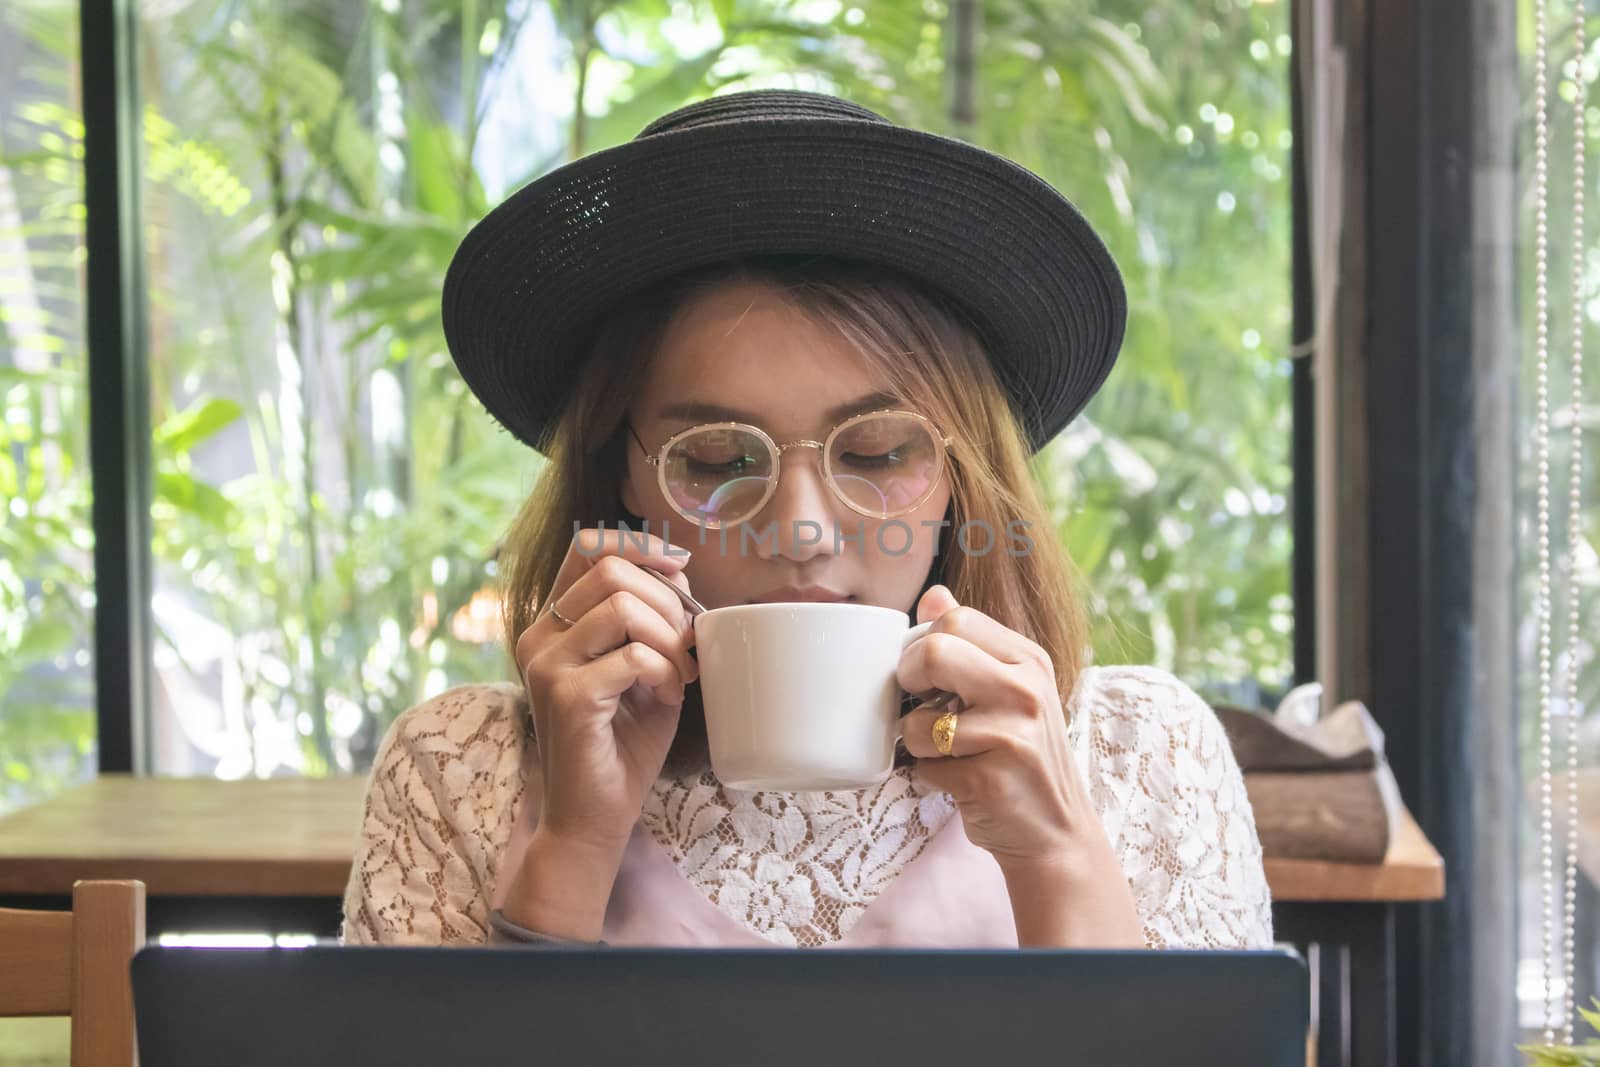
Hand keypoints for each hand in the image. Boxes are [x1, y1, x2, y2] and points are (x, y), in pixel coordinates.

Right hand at [514, 528, 698, 857]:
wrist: (595, 818)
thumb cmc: (622, 744)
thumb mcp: (643, 667)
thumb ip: (652, 618)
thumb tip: (677, 567)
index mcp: (551, 625)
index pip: (586, 546)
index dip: (638, 544)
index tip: (678, 568)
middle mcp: (538, 637)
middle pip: (611, 570)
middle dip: (667, 599)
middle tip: (686, 644)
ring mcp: (546, 666)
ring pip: (624, 607)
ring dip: (670, 638)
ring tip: (680, 674)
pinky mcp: (567, 696)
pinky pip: (634, 656)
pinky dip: (665, 672)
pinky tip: (668, 696)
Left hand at [897, 584, 1141, 945]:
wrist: (1056, 832)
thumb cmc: (1021, 756)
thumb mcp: (1009, 689)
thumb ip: (972, 642)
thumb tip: (933, 594)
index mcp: (1028, 659)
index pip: (954, 619)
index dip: (922, 645)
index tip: (926, 674)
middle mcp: (1027, 689)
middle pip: (933, 652)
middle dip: (908, 681)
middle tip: (922, 706)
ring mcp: (1013, 733)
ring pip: (920, 720)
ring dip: (918, 743)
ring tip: (946, 753)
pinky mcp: (993, 778)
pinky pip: (925, 767)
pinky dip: (929, 778)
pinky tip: (959, 781)